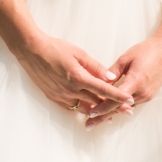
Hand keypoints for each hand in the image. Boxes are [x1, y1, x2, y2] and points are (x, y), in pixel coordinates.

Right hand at [13, 34, 132, 118]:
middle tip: (126, 111)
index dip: (118, 97)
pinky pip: (72, 107)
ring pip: (84, 108)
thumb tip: (111, 77)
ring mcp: (61, 96)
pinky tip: (89, 107)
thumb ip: (96, 67)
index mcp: (79, 78)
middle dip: (112, 107)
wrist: (31, 50)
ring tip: (110, 113)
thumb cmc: (55, 48)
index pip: (104, 90)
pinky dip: (82, 108)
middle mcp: (70, 90)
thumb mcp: (78, 53)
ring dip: (98, 110)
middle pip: (96, 102)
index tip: (130, 102)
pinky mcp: (53, 97)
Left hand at [86, 31, 161, 127]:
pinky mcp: (149, 95)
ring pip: (125, 107)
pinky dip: (120, 107)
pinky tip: (110, 110)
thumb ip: (112, 72)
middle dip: (104, 116)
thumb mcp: (125, 58)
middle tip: (88, 125)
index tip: (90, 113)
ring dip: (111, 113)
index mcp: (136, 82)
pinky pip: (131, 104)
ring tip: (95, 119)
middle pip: (119, 108)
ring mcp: (147, 96)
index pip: (116, 99)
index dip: (102, 107)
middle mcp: (143, 93)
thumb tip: (100, 83)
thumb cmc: (145, 51)